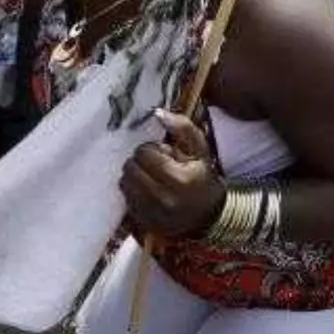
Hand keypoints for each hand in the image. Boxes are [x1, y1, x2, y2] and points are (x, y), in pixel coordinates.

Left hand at [120, 108, 223, 236]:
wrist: (208, 215)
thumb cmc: (203, 178)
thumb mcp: (200, 150)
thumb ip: (182, 127)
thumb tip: (157, 112)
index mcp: (178, 179)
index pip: (144, 153)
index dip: (151, 149)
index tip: (163, 154)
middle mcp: (162, 198)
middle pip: (130, 168)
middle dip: (139, 161)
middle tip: (154, 164)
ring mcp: (151, 213)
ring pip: (124, 183)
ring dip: (134, 175)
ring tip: (150, 177)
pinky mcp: (143, 221)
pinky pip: (126, 199)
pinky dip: (133, 191)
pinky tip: (147, 190)